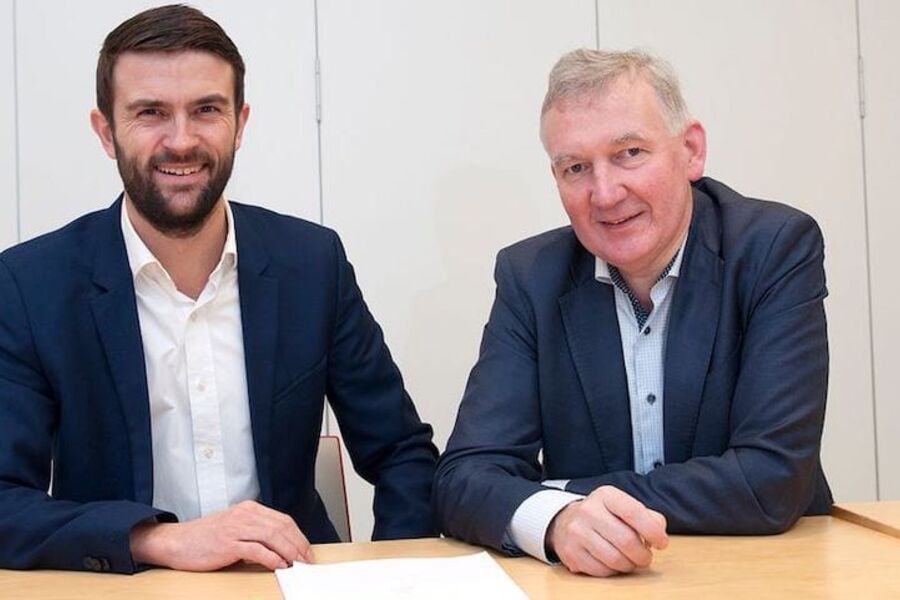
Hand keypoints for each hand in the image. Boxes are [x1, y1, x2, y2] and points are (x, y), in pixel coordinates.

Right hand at [130, 500, 312, 570]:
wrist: (176, 542)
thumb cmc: (205, 538)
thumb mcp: (235, 528)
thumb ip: (256, 533)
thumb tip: (281, 549)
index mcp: (249, 509)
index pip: (283, 520)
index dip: (299, 536)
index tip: (307, 551)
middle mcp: (245, 514)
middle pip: (282, 527)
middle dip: (299, 545)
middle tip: (307, 561)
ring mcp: (236, 527)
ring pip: (273, 536)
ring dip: (289, 552)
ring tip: (298, 565)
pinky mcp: (228, 542)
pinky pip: (257, 549)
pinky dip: (272, 558)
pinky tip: (279, 566)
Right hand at [547, 485, 667, 576]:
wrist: (565, 522)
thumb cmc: (603, 516)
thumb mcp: (623, 507)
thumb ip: (647, 516)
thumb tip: (659, 532)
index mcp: (605, 495)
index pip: (634, 512)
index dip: (653, 531)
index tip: (662, 542)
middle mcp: (588, 510)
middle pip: (626, 540)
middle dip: (643, 555)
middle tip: (645, 557)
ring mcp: (577, 532)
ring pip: (615, 559)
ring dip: (629, 565)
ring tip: (629, 560)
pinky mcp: (571, 552)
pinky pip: (602, 571)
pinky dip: (613, 571)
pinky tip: (612, 563)